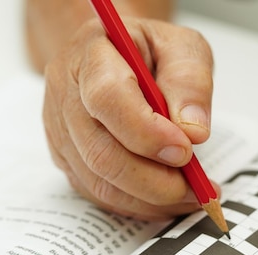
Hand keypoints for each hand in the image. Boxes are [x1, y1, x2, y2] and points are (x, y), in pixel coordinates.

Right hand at [42, 17, 214, 220]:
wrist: (116, 57)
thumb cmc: (149, 51)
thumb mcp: (181, 47)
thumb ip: (190, 82)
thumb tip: (193, 132)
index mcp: (90, 54)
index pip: (108, 99)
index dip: (147, 133)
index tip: (185, 151)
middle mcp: (65, 94)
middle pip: (100, 153)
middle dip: (154, 180)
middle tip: (197, 187)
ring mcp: (60, 131)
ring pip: (98, 182)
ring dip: (149, 199)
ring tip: (190, 194)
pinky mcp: (66, 159)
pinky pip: (98, 195)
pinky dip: (137, 204)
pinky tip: (166, 198)